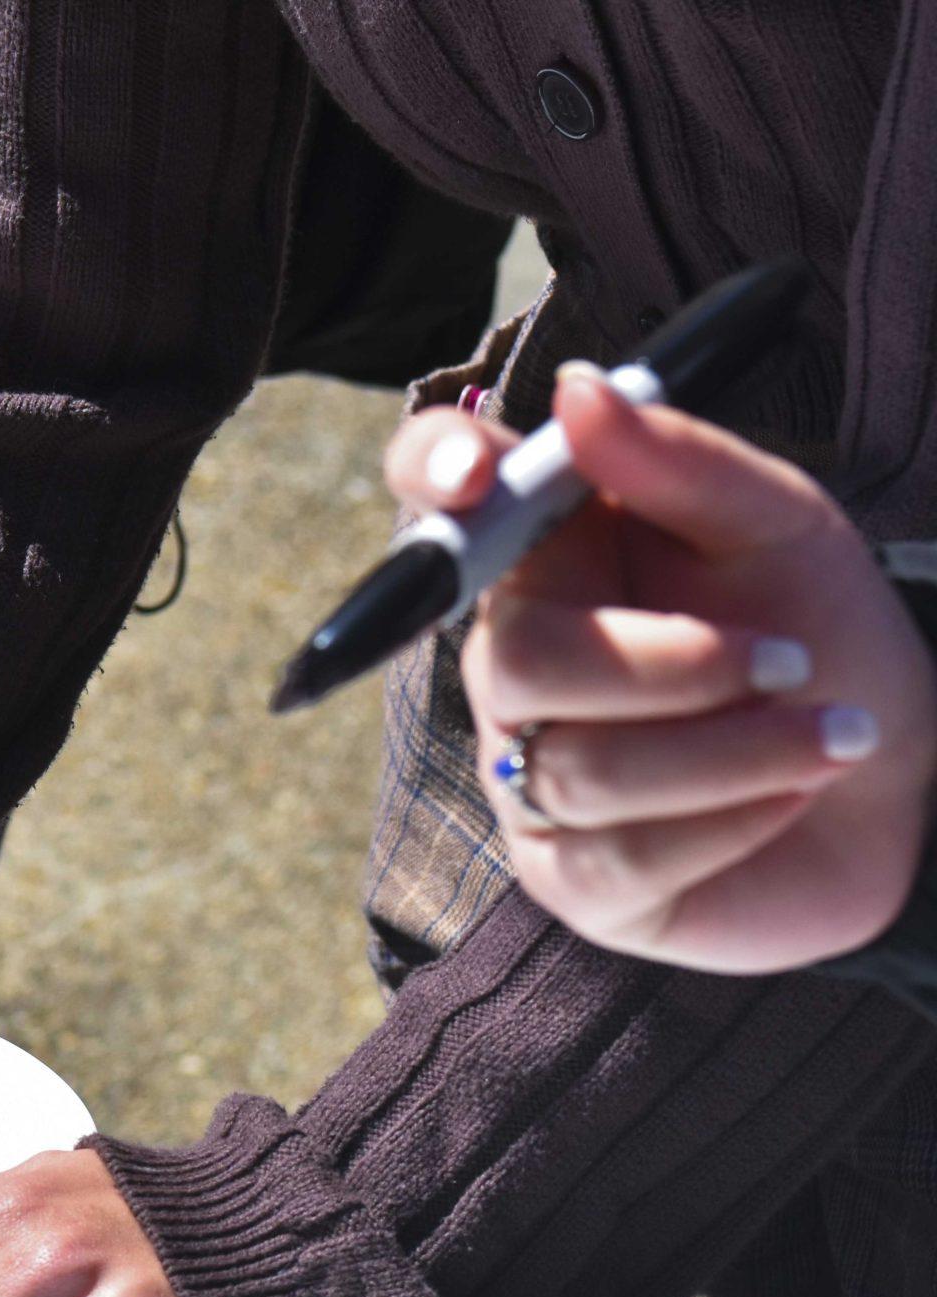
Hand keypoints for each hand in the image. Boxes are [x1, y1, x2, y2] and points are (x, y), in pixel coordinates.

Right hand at [384, 363, 936, 971]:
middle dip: (669, 666)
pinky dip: (734, 815)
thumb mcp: (781, 526)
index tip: (478, 472)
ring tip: (836, 732)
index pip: (436, 499)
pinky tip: (797, 791)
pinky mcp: (576, 880)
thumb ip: (677, 461)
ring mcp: (530, 778)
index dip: (431, 475)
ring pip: (580, 768)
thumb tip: (577, 389)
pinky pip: (621, 854)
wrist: (901, 773)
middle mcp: (515, 668)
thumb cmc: (822, 632)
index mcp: (546, 559)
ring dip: (734, 748)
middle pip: (514, 663)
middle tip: (788, 659)